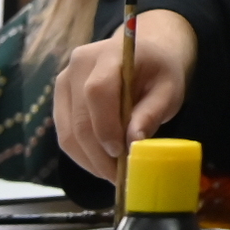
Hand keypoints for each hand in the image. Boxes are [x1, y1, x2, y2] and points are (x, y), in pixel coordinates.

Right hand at [52, 10, 195, 177]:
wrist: (143, 55)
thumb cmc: (159, 72)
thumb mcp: (169, 88)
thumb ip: (152, 112)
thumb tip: (133, 141)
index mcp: (109, 54)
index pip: (97, 91)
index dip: (106, 125)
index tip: (121, 151)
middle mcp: (78, 65)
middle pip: (79, 117)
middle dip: (98, 152)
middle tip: (119, 176)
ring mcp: (64, 81)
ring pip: (68, 130)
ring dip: (88, 158)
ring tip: (112, 174)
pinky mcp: (60, 98)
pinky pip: (65, 133)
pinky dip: (82, 153)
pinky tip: (101, 164)